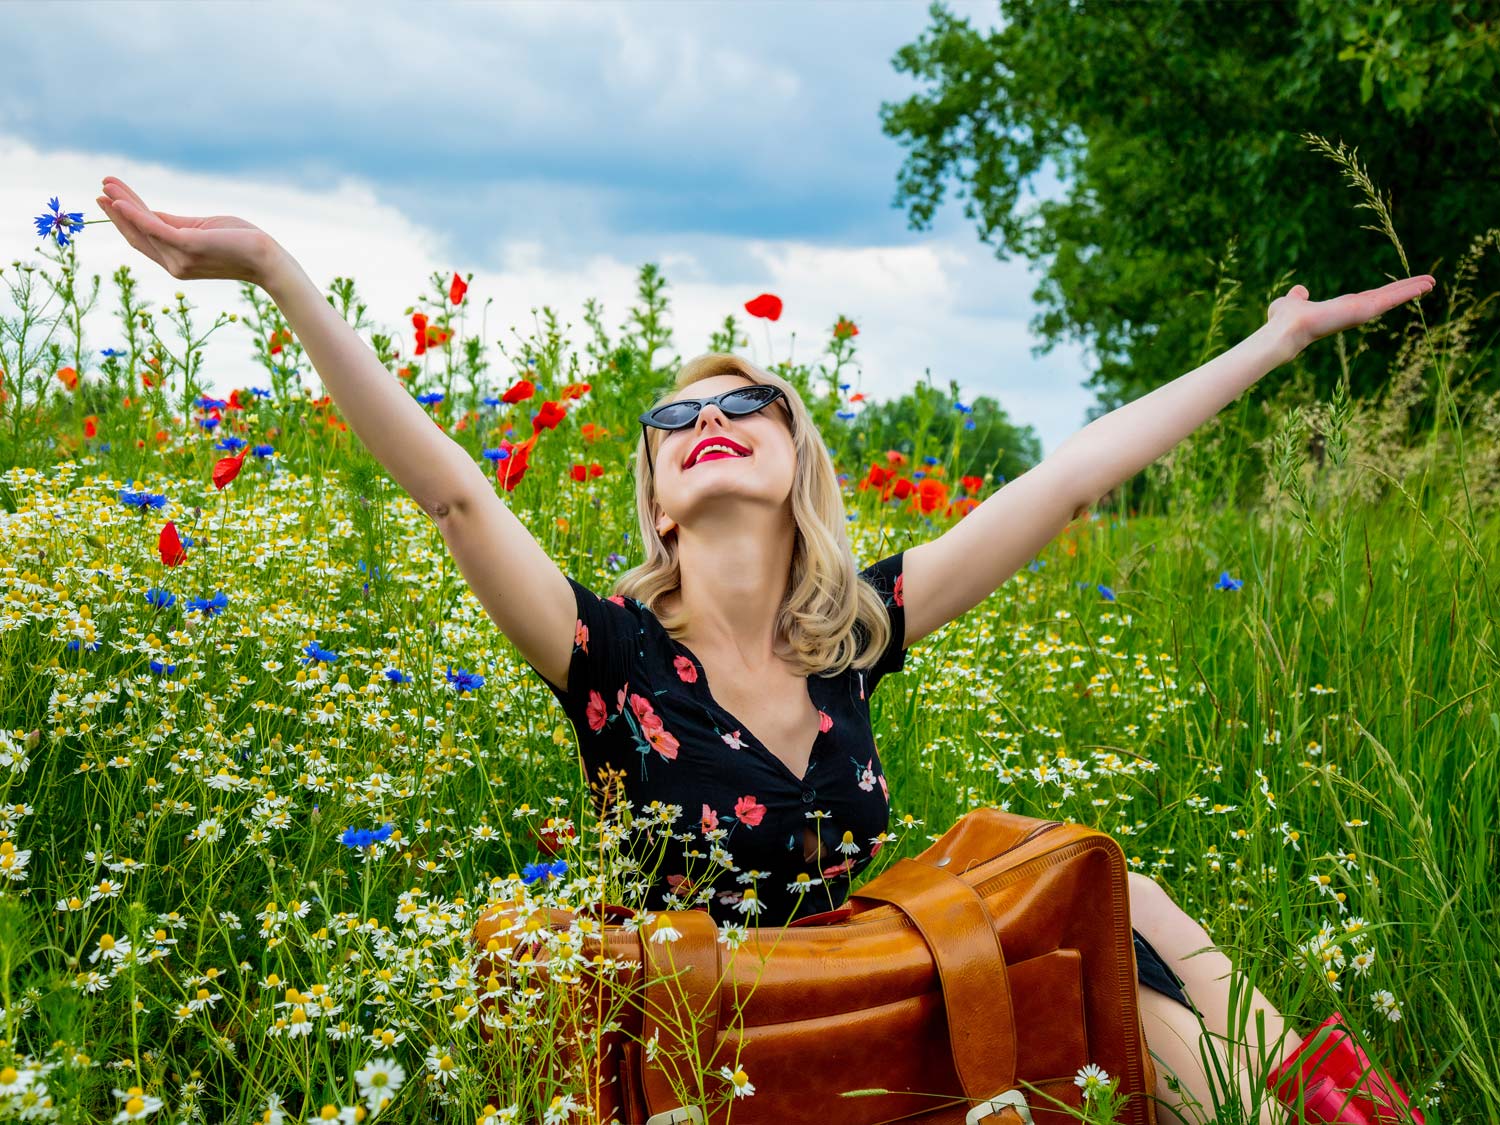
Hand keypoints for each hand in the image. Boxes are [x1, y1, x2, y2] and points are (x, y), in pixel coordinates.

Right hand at [96, 177, 279, 285]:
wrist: (268, 259)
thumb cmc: (242, 243)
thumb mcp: (202, 230)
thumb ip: (175, 224)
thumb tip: (149, 212)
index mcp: (178, 262)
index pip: (144, 239)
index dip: (124, 219)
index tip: (110, 199)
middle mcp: (174, 265)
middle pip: (136, 234)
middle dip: (116, 210)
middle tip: (100, 188)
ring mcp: (179, 259)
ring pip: (141, 228)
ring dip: (121, 204)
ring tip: (106, 184)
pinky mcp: (187, 247)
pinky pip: (153, 228)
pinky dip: (134, 213)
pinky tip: (120, 200)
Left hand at [1267, 274, 1435, 359]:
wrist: (1284, 330)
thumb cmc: (1283, 320)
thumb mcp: (1291, 302)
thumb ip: (1297, 297)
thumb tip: (1300, 291)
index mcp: (1340, 309)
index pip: (1367, 299)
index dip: (1384, 293)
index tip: (1397, 288)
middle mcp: (1353, 312)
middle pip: (1385, 298)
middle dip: (1405, 290)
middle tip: (1427, 283)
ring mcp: (1360, 312)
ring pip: (1392, 298)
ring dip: (1413, 289)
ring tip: (1433, 281)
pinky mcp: (1364, 310)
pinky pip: (1391, 299)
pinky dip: (1409, 291)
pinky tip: (1426, 284)